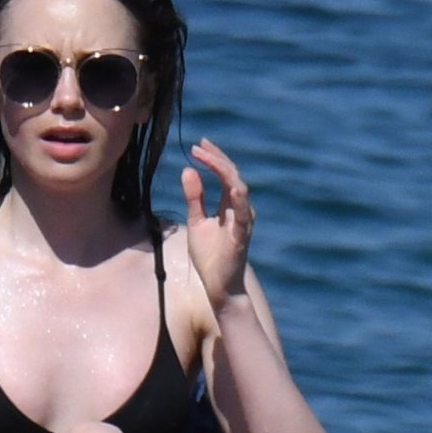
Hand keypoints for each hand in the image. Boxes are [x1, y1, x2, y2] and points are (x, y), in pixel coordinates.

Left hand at [180, 138, 253, 306]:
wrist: (219, 287)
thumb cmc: (210, 257)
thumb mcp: (197, 221)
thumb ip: (194, 198)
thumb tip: (187, 169)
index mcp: (230, 205)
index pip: (225, 174)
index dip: (213, 158)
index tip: (198, 145)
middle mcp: (241, 210)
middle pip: (232, 176)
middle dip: (217, 158)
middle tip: (200, 145)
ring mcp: (243, 222)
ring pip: (240, 189)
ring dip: (225, 172)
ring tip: (209, 157)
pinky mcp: (241, 237)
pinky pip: (244, 216)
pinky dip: (239, 200)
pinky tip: (231, 186)